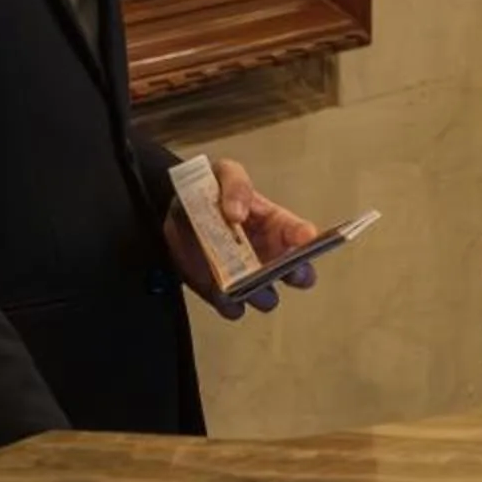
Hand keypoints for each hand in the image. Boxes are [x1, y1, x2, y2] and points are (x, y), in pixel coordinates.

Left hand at [163, 157, 318, 319]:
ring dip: (259, 294)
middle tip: (284, 271)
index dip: (307, 237)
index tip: (305, 239)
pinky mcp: (222, 295)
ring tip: (241, 283)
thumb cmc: (208, 192)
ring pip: (268, 297)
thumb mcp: (223, 173)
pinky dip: (230, 305)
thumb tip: (238, 213)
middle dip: (298, 275)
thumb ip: (235, 185)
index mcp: (275, 223)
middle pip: (298, 273)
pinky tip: (220, 292)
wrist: (173, 217)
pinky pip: (234, 308)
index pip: (300, 232)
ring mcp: (247, 277)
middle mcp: (269, 254)